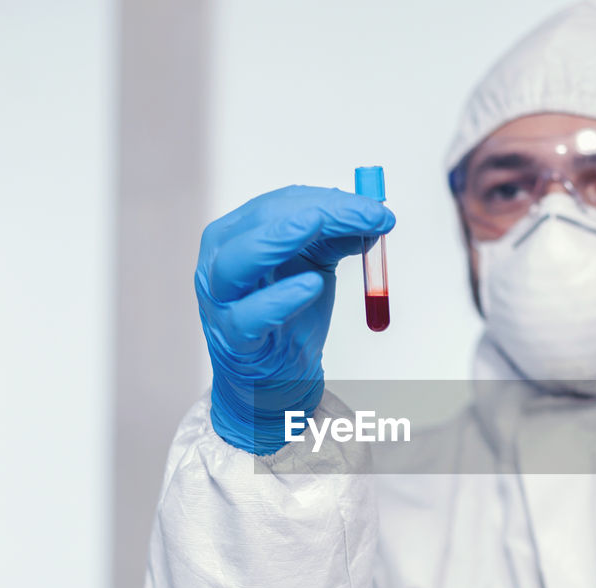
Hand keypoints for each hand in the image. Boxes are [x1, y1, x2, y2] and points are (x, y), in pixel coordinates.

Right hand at [194, 185, 394, 453]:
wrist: (273, 380)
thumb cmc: (288, 318)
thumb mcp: (314, 268)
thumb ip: (337, 239)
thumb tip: (375, 215)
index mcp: (237, 234)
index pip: (282, 203)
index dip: (330, 199)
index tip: (376, 208)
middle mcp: (219, 260)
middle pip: (264, 222)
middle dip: (320, 211)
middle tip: (368, 214)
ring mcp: (221, 300)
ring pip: (238, 262)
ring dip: (279, 238)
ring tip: (316, 223)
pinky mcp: (234, 338)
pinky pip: (250, 317)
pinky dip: (280, 299)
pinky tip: (311, 286)